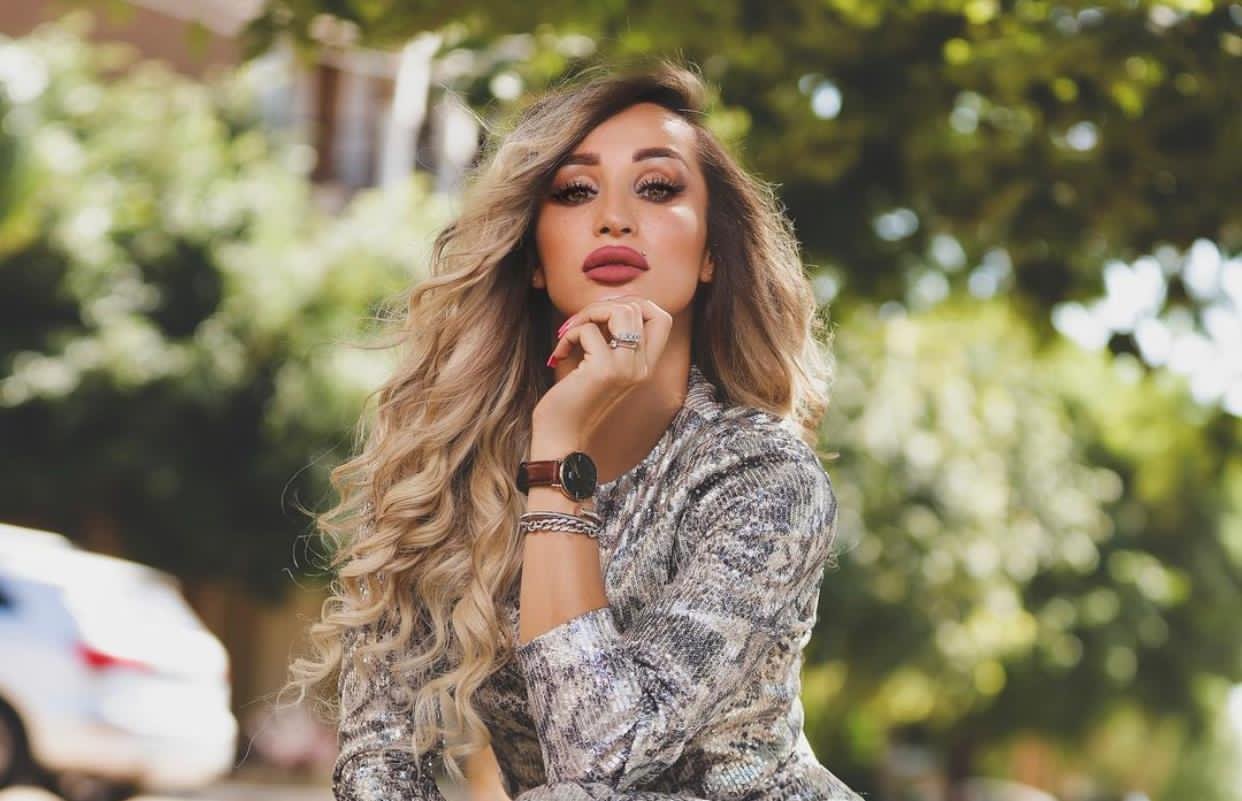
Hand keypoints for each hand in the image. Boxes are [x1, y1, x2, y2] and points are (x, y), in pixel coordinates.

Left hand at [533, 293, 672, 443]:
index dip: (636, 304)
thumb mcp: (601, 366)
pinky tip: (559, 354)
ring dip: (588, 314)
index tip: (606, 316)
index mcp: (645, 366)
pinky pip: (588, 330)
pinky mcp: (604, 370)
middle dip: (604, 305)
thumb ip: (611, 340)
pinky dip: (568, 335)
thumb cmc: (573, 401)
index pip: (663, 318)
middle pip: (639, 307)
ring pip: (621, 311)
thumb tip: (605, 305)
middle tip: (581, 324)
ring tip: (570, 333)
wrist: (560, 439)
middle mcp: (642, 367)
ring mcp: (626, 368)